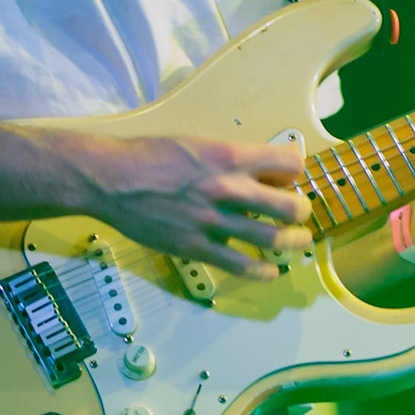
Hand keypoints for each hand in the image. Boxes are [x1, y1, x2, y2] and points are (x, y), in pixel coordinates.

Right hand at [82, 135, 313, 279]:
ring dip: (292, 242)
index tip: (291, 178)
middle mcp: (228, 188)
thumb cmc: (149, 155)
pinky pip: (240, 265)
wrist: (112, 180)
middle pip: (290, 206)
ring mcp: (213, 221)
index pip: (289, 164)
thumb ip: (228, 157)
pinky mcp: (196, 246)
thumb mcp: (197, 142)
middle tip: (300, 213)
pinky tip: (269, 271)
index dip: (296, 171)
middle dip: (302, 211)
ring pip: (272, 239)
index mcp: (229, 156)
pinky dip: (261, 271)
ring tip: (297, 242)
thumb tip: (255, 169)